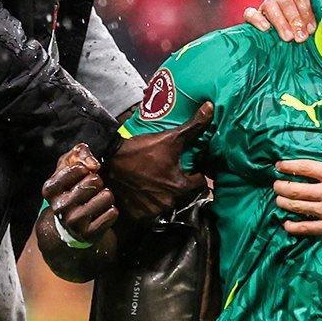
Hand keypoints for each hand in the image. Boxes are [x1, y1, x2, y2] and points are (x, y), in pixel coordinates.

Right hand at [42, 143, 117, 243]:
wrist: (72, 224)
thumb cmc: (72, 187)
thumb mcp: (69, 166)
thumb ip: (79, 153)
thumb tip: (93, 165)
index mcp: (50, 189)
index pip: (77, 168)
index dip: (86, 168)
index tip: (84, 172)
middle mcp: (59, 207)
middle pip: (95, 181)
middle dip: (98, 181)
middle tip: (92, 189)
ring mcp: (73, 222)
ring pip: (106, 196)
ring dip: (107, 196)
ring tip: (98, 200)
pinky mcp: (88, 234)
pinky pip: (112, 213)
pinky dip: (111, 211)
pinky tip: (102, 213)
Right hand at [106, 104, 212, 221]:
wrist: (111, 158)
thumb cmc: (143, 149)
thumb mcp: (170, 137)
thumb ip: (194, 126)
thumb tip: (210, 106)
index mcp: (180, 186)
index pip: (200, 182)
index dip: (196, 173)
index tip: (190, 166)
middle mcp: (169, 202)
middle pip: (185, 194)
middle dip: (182, 184)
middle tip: (173, 171)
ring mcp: (153, 210)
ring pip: (168, 203)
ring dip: (166, 194)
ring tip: (159, 180)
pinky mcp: (139, 214)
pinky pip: (151, 211)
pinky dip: (150, 203)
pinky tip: (147, 190)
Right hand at [243, 0, 315, 41]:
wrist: (294, 45)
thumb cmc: (308, 31)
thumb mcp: (319, 21)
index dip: (305, 10)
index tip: (312, 29)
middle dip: (294, 19)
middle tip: (301, 38)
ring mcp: (266, 4)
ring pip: (269, 4)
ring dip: (280, 21)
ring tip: (288, 38)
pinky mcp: (254, 16)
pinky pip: (250, 13)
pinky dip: (256, 19)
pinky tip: (266, 29)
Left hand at [274, 118, 321, 243]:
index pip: (306, 168)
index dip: (289, 166)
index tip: (278, 165)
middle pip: (296, 189)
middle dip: (281, 186)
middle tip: (276, 185)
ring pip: (297, 207)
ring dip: (284, 203)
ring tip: (278, 201)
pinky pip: (307, 228)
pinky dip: (294, 227)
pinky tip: (286, 225)